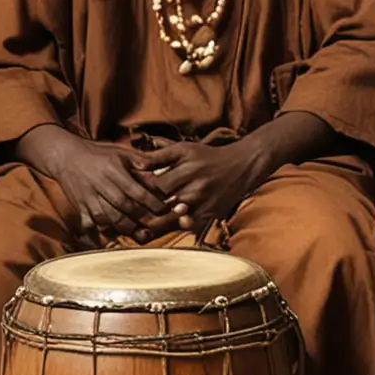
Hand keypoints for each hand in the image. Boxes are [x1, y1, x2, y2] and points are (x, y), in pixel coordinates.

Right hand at [17, 125, 170, 237]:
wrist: (66, 156)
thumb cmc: (98, 153)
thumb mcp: (120, 150)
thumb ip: (140, 160)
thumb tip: (159, 168)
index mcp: (113, 171)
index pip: (136, 191)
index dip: (151, 202)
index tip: (164, 209)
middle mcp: (101, 186)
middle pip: (125, 207)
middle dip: (142, 218)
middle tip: (158, 225)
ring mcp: (89, 199)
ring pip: (110, 219)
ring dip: (126, 228)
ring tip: (141, 233)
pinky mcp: (80, 208)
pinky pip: (90, 225)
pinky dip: (99, 235)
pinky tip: (111, 241)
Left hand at [137, 140, 262, 237]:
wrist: (240, 167)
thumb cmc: (206, 157)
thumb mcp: (183, 150)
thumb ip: (159, 156)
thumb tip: (136, 164)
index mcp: (188, 170)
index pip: (157, 185)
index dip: (143, 190)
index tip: (134, 191)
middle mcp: (197, 188)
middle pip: (164, 204)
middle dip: (149, 207)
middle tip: (134, 211)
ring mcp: (204, 203)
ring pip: (174, 218)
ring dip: (159, 220)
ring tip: (145, 222)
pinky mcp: (211, 214)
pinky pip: (189, 224)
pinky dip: (176, 224)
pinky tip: (165, 224)